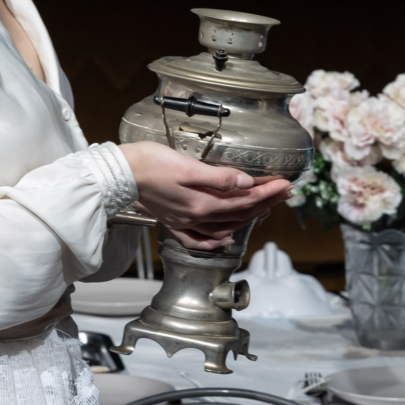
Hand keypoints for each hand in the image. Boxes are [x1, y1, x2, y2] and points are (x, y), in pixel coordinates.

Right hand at [118, 141, 291, 241]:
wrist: (119, 174)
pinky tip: (226, 238)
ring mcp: (184, 222)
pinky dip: (216, 240)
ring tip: (266, 208)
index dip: (268, 192)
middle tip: (285, 192)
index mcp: (201, 203)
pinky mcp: (173, 222)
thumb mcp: (187, 165)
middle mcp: (195, 217)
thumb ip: (219, 177)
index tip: (285, 184)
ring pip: (225, 226)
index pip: (244, 200)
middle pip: (239, 214)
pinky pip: (199, 239)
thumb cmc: (149, 163)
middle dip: (266, 203)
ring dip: (248, 218)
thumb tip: (246, 183)